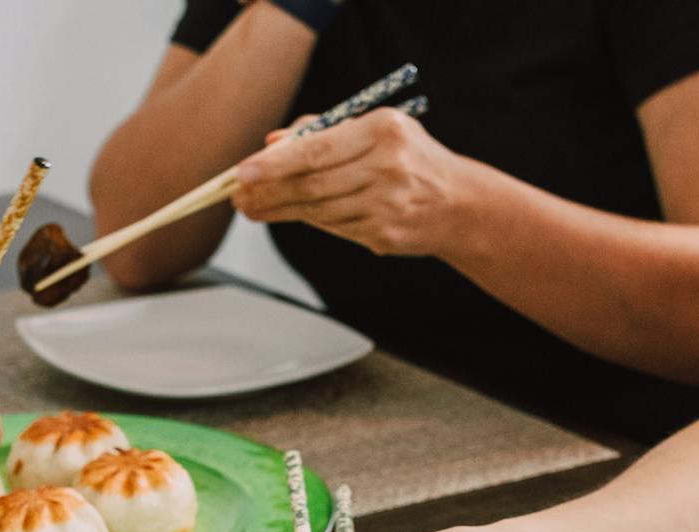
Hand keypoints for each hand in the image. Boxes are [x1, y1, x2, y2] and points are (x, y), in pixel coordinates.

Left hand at [232, 108, 464, 256]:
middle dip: (267, 192)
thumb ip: (323, 130)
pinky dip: (311, 220)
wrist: (459, 203)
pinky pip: (334, 228)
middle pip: (311, 185)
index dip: (275, 164)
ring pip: (318, 211)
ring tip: (253, 208)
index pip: (316, 149)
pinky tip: (292, 214)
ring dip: (280, 210)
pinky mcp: (385, 235)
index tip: (243, 171)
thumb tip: (271, 143)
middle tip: (238, 196)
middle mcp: (387, 167)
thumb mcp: (375, 129)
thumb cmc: (409, 158)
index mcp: (384, 131)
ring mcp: (387, 205)